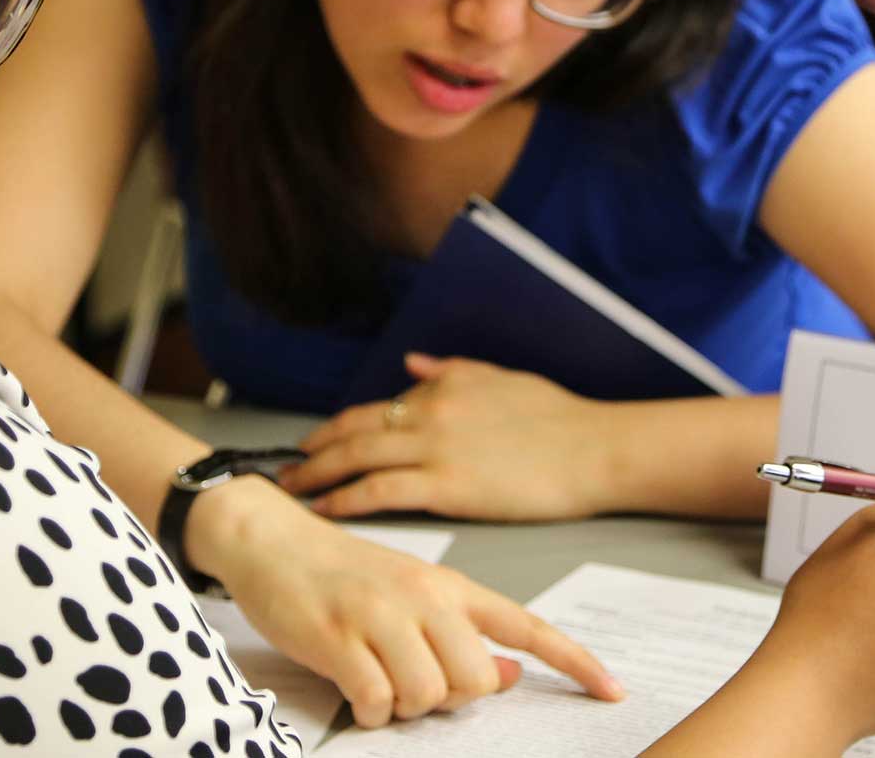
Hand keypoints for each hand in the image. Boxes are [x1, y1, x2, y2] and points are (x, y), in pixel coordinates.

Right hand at [191, 476, 623, 727]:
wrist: (271, 540)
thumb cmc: (344, 574)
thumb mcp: (414, 593)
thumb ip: (463, 632)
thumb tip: (509, 675)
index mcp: (450, 584)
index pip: (526, 625)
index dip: (573, 661)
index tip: (612, 690)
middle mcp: (424, 597)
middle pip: (475, 679)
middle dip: (450, 697)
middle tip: (413, 680)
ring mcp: (380, 616)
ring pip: (427, 695)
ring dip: (401, 704)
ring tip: (376, 676)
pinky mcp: (337, 638)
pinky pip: (375, 702)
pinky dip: (366, 709)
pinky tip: (351, 686)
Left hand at [281, 354, 612, 520]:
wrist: (593, 449)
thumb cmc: (557, 418)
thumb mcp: (500, 379)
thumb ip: (450, 371)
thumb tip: (411, 365)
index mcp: (443, 387)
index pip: (374, 409)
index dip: (336, 428)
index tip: (312, 443)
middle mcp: (430, 413)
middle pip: (353, 433)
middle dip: (311, 453)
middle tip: (281, 471)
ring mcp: (435, 449)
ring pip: (357, 460)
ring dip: (317, 477)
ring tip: (291, 492)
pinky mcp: (447, 487)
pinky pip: (380, 491)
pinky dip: (346, 499)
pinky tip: (326, 509)